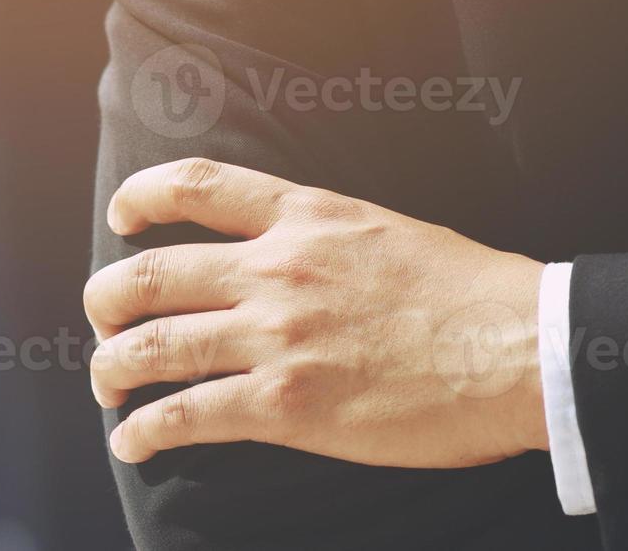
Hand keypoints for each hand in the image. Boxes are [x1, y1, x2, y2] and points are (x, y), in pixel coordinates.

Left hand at [85, 159, 546, 467]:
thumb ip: (326, 237)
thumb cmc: (472, 296)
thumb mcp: (388, 230)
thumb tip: (293, 253)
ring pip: (149, 346)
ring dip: (110, 370)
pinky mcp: (285, 405)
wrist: (521, 349)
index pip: (196, 184)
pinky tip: (134, 444)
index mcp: (306, 216)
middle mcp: (276, 268)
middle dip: (106, 303)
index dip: (140, 198)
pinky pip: (184, 415)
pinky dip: (142, 433)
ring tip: (108, 387)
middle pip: (148, 273)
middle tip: (106, 325)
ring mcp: (276, 337)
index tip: (122, 219)